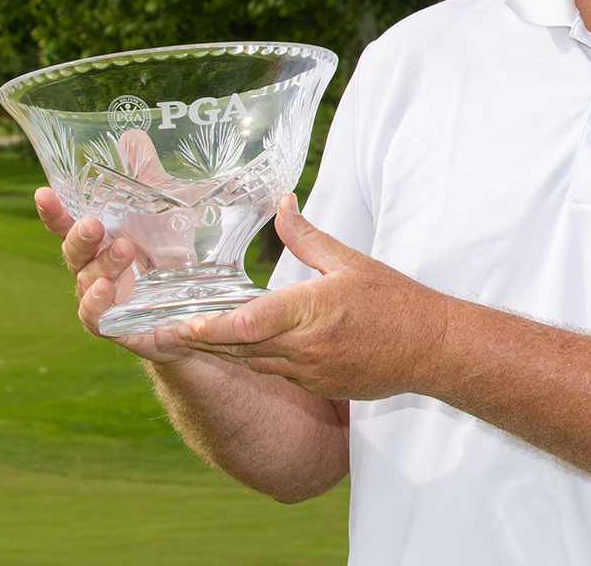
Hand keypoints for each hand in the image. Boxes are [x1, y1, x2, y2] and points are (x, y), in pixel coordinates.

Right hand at [34, 183, 190, 364]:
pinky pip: (95, 318)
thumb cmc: (171, 249)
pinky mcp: (116, 325)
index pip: (66, 222)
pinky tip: (107, 288)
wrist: (201, 303)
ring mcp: (102, 297)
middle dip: (78, 237)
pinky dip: (96, 304)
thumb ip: (147, 175)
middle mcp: (93, 266)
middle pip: (71, 252)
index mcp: (100, 236)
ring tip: (126, 250)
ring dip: (102, 265)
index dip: (52, 210)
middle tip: (94, 224)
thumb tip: (131, 137)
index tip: (43, 192)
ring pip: (86, 281)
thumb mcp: (166, 207)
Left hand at [160, 196, 452, 398]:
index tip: (176, 322)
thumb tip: (282, 205)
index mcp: (311, 310)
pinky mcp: (317, 386)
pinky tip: (237, 347)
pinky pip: (274, 373)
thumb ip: (307, 238)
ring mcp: (310, 372)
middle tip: (160, 329)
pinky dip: (253, 359)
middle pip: (237, 348)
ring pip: (251, 363)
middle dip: (199, 339)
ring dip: (222, 351)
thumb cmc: (395, 301)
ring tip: (187, 335)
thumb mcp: (351, 261)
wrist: (431, 348)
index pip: (245, 324)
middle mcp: (305, 347)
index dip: (205, 327)